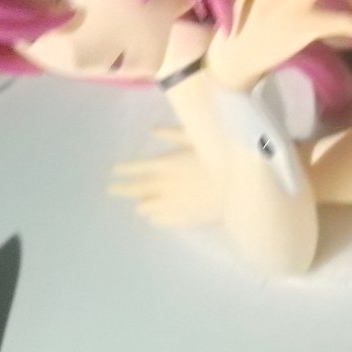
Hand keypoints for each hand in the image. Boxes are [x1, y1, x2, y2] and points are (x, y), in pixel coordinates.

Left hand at [108, 128, 222, 227]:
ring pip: (149, 207)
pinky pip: (164, 220)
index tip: (112, 173)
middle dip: (122, 190)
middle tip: (110, 191)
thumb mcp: (198, 136)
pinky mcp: (186, 218)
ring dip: (140, 204)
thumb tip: (152, 131)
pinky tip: (152, 217)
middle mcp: (165, 186)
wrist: (241, 186)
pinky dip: (156, 217)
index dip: (124, 171)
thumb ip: (174, 133)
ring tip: (135, 204)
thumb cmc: (220, 155)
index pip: (138, 169)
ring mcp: (174, 205)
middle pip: (138, 190)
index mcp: (166, 164)